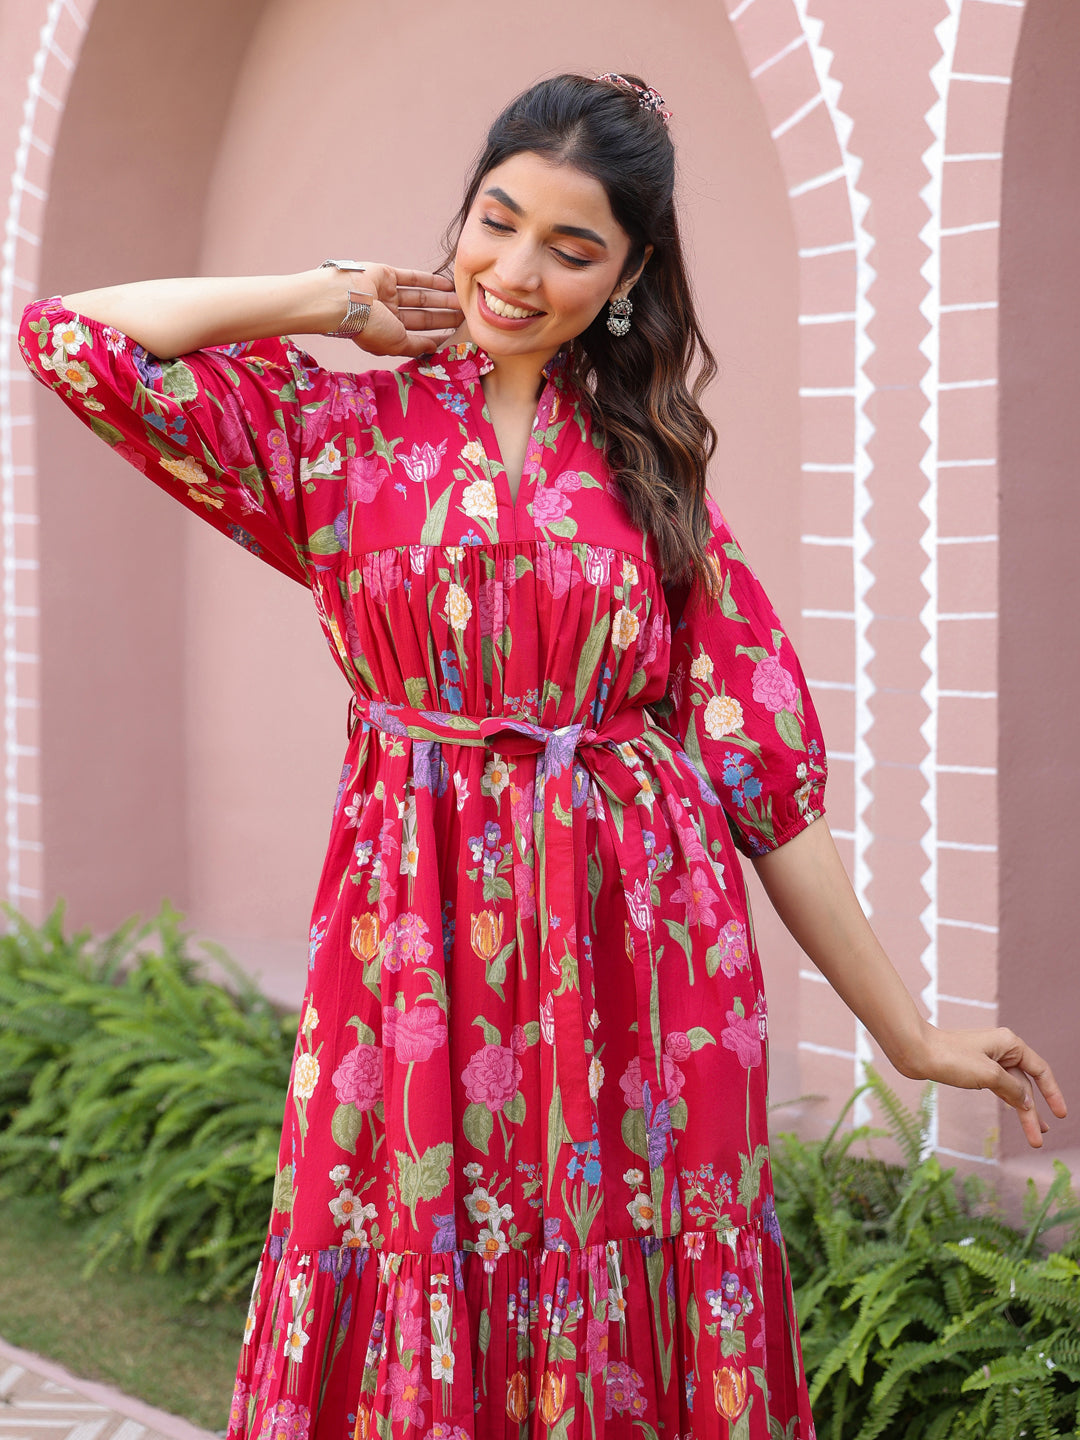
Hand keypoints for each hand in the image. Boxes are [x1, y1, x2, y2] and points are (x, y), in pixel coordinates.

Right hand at [329, 264, 462, 356]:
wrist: (344, 300)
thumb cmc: (369, 328)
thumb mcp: (396, 343)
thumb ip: (416, 345)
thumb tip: (433, 348)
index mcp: (387, 334)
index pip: (418, 335)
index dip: (437, 336)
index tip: (456, 336)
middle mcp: (388, 315)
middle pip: (422, 316)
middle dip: (443, 316)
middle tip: (465, 315)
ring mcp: (387, 294)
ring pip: (420, 297)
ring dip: (441, 299)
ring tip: (461, 300)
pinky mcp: (387, 275)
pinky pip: (412, 278)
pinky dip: (430, 280)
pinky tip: (447, 283)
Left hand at [910, 1022, 1067, 1148]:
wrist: (916, 1051)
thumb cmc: (950, 1057)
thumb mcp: (988, 1075)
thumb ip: (1012, 1089)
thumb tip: (1026, 1102)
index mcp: (1009, 1043)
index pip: (1040, 1070)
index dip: (1053, 1093)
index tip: (1061, 1114)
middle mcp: (1002, 1049)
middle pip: (1025, 1084)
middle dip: (1033, 1112)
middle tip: (1040, 1138)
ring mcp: (988, 1059)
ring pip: (1011, 1088)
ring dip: (1022, 1111)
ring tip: (1034, 1136)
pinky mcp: (974, 1068)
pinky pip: (998, 1087)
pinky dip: (1007, 1101)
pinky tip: (1015, 1112)